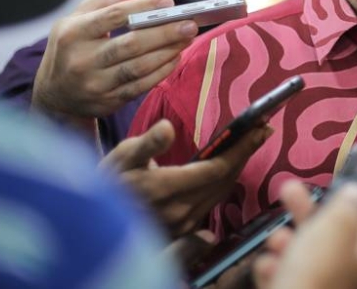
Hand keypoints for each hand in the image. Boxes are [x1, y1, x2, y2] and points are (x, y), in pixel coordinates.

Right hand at [33, 0, 197, 121]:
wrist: (53, 95)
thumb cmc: (70, 49)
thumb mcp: (73, 21)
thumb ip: (102, 3)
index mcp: (72, 34)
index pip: (112, 16)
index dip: (143, 8)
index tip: (168, 2)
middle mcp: (81, 60)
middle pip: (130, 44)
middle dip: (164, 33)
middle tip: (189, 23)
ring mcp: (95, 84)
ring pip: (138, 67)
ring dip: (168, 52)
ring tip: (187, 38)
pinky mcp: (107, 102)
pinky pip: (141, 86)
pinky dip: (161, 71)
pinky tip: (175, 57)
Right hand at [102, 119, 270, 237]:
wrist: (93, 218)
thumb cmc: (108, 180)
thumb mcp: (122, 156)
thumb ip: (147, 143)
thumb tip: (166, 128)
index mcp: (164, 188)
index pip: (216, 167)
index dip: (241, 147)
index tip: (260, 127)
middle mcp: (177, 211)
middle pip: (224, 180)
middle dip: (245, 153)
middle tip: (262, 130)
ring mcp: (182, 224)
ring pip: (221, 192)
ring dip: (239, 166)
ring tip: (252, 142)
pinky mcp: (183, 230)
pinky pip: (213, 203)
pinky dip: (226, 181)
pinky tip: (232, 166)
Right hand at [253, 181, 356, 288]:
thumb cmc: (316, 276)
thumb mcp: (336, 228)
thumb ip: (348, 204)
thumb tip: (355, 191)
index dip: (347, 191)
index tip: (328, 175)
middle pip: (335, 237)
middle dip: (308, 213)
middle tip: (286, 190)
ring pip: (311, 262)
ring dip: (289, 243)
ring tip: (275, 239)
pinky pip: (294, 285)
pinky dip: (278, 273)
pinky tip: (265, 268)